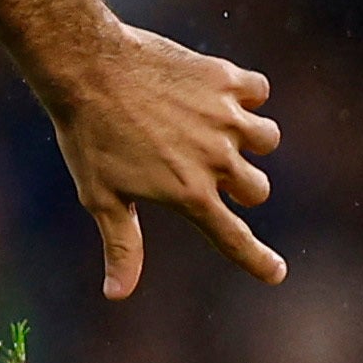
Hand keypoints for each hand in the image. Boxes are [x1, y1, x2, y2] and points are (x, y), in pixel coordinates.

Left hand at [44, 24, 285, 298]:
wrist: (86, 68)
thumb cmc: (88, 136)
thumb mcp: (100, 196)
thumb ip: (122, 245)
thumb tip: (117, 295)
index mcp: (189, 194)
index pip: (233, 238)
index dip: (257, 260)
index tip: (276, 274)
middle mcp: (216, 160)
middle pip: (257, 189)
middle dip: (240, 186)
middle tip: (206, 168)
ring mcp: (226, 118)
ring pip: (266, 139)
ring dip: (248, 139)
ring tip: (209, 128)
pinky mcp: (226, 80)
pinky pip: (258, 91)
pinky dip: (244, 94)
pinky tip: (214, 92)